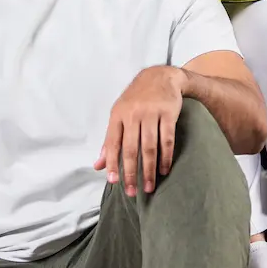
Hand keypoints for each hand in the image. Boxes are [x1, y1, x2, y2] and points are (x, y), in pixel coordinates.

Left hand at [97, 66, 184, 197]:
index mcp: (118, 115)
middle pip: (131, 149)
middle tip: (132, 191)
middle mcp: (133, 114)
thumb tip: (98, 166)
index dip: (112, 164)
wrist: (160, 76)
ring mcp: (151, 113)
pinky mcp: (168, 113)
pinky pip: (167, 139)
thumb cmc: (136, 99)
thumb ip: (110, 141)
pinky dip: (166, 157)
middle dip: (131, 172)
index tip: (114, 182)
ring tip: (149, 186)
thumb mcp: (119, 115)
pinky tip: (164, 169)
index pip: (113, 144)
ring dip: (149, 169)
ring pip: (149, 147)